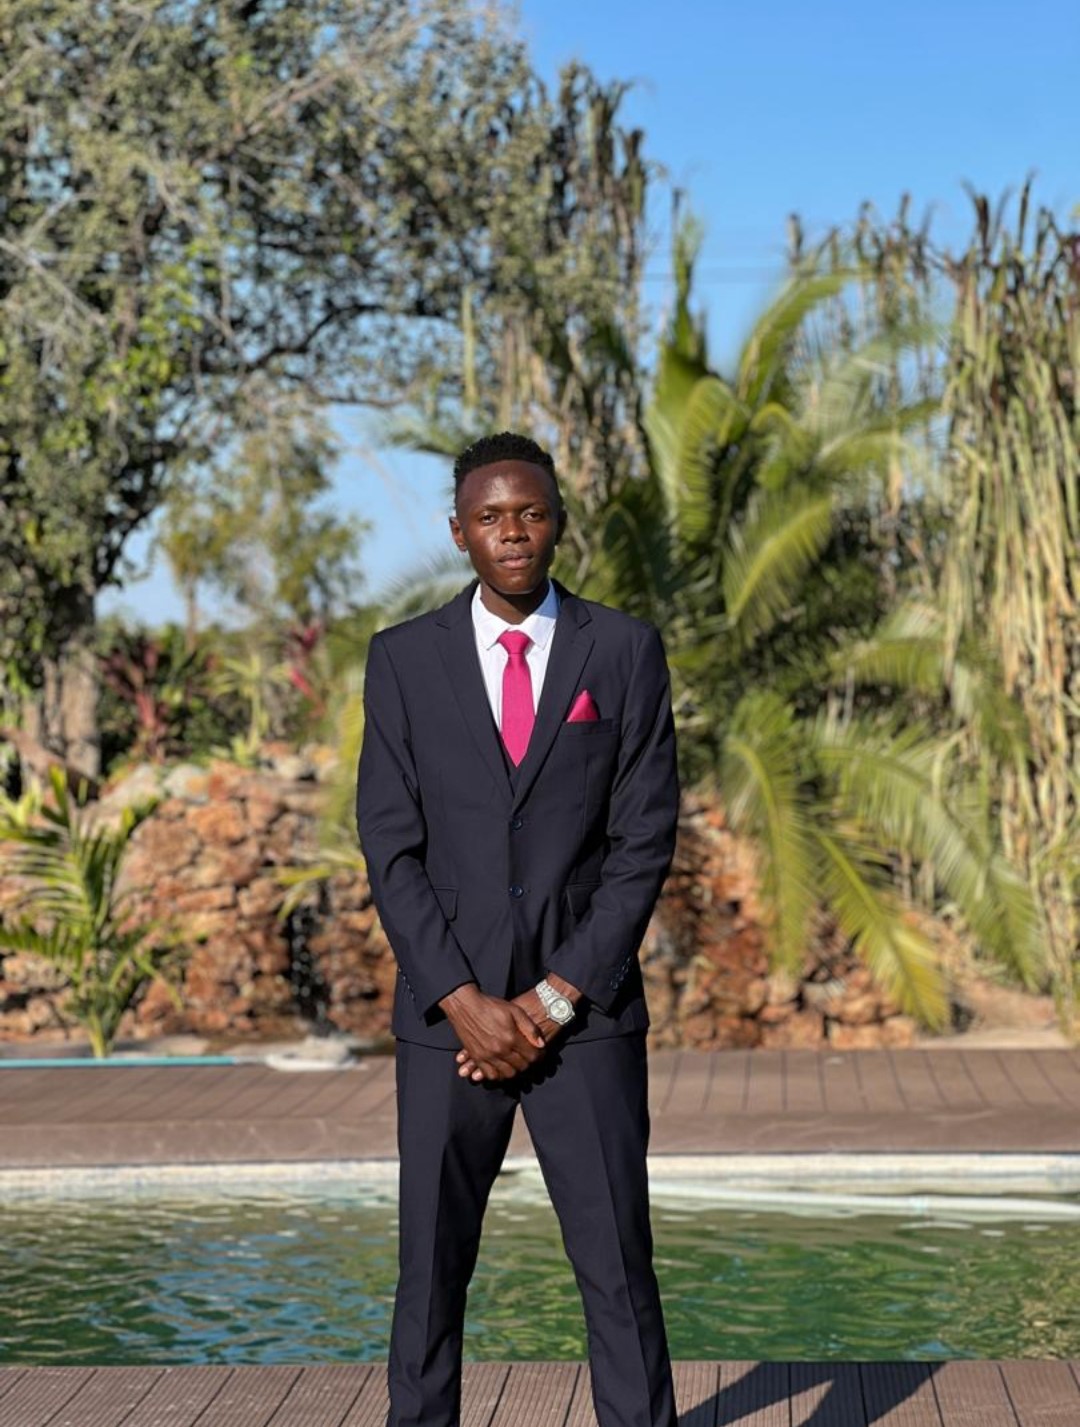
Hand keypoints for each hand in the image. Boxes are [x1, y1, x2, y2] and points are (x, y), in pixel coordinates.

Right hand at [454, 974, 582, 1080]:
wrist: (466, 1006)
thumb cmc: (491, 1006)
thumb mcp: (515, 1010)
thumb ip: (530, 1028)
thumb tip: (541, 1044)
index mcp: (511, 1038)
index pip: (532, 1056)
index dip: (538, 1056)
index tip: (539, 1053)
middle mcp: (500, 1050)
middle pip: (521, 1067)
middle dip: (528, 1064)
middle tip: (528, 1058)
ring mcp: (487, 1056)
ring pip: (507, 1074)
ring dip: (515, 1071)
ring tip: (516, 1063)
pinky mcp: (477, 1057)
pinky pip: (490, 1074)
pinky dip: (498, 1075)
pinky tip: (502, 1068)